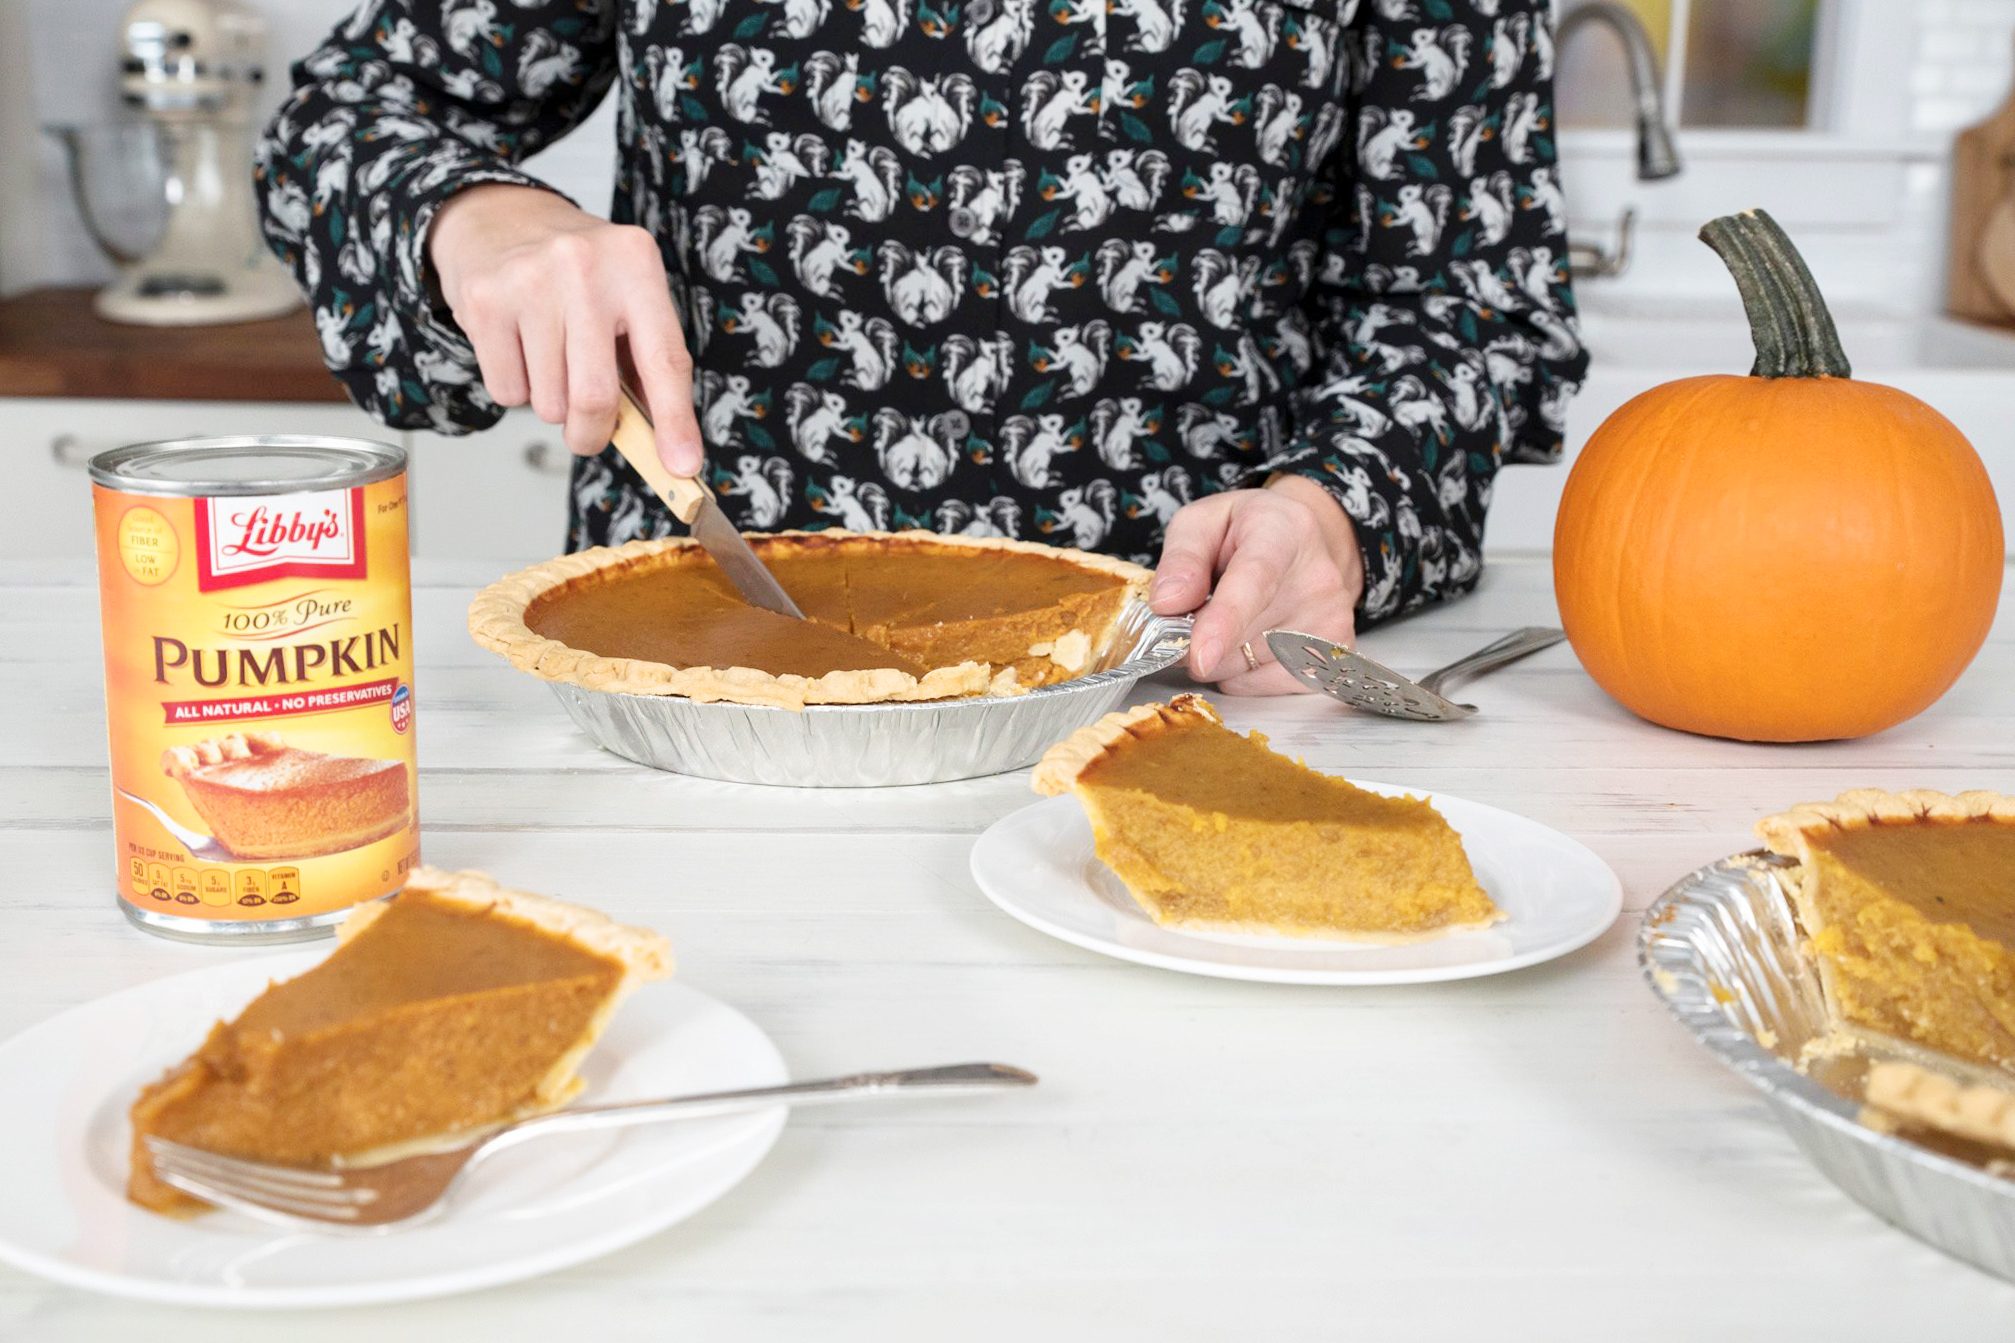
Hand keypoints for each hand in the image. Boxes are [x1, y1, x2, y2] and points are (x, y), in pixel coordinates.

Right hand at [429, 185, 703, 472]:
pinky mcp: (483, 301)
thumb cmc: (578, 274)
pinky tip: (520, 347)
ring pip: (549, 404)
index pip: (664, 360)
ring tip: (550, 359)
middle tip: (589, 434)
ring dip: (553, 405)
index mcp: (636, 265)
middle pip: (595, 397)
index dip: (675, 421)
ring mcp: (529, 281)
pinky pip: (508, 392)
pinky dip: (518, 389)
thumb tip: (665, 447)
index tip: (682, 466)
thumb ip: (645, 363)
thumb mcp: (626, 296)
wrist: (500, 218)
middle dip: (593, 434)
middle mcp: (584, 267)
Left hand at [1148, 475, 1364, 694]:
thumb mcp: (1203, 522)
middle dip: (1196, 636)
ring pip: (1246, 667)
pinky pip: (1264, 684)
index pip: (1256, 582)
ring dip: (1218, 655)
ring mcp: (1331, 620)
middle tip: (1191, 613)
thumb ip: (1182, 558)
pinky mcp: (1334, 654)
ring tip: (1227, 619)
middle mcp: (1317, 578)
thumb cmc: (1246, 532)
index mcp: (1282, 533)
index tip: (1200, 655)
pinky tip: (1249, 641)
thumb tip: (1167, 604)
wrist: (1305, 544)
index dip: (1225, 622)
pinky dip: (1242, 674)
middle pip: (1241, 635)